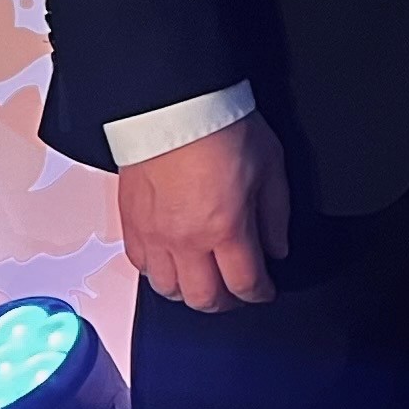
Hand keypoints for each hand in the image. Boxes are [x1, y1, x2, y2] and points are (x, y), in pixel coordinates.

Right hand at [118, 115, 288, 314]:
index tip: (264, 291)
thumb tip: (276, 248)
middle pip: (202, 299)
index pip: (243, 284)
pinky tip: (172, 263)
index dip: (259, 294)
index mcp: (225, 228)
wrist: (174, 105)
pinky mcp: (131, 224)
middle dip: (225, 303)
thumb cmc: (223, 127)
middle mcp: (186, 240)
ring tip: (205, 280)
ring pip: (167, 290)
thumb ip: (275, 214)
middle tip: (237, 294)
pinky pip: (140, 267)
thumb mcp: (271, 166)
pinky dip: (158, 274)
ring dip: (189, 292)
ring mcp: (154, 236)